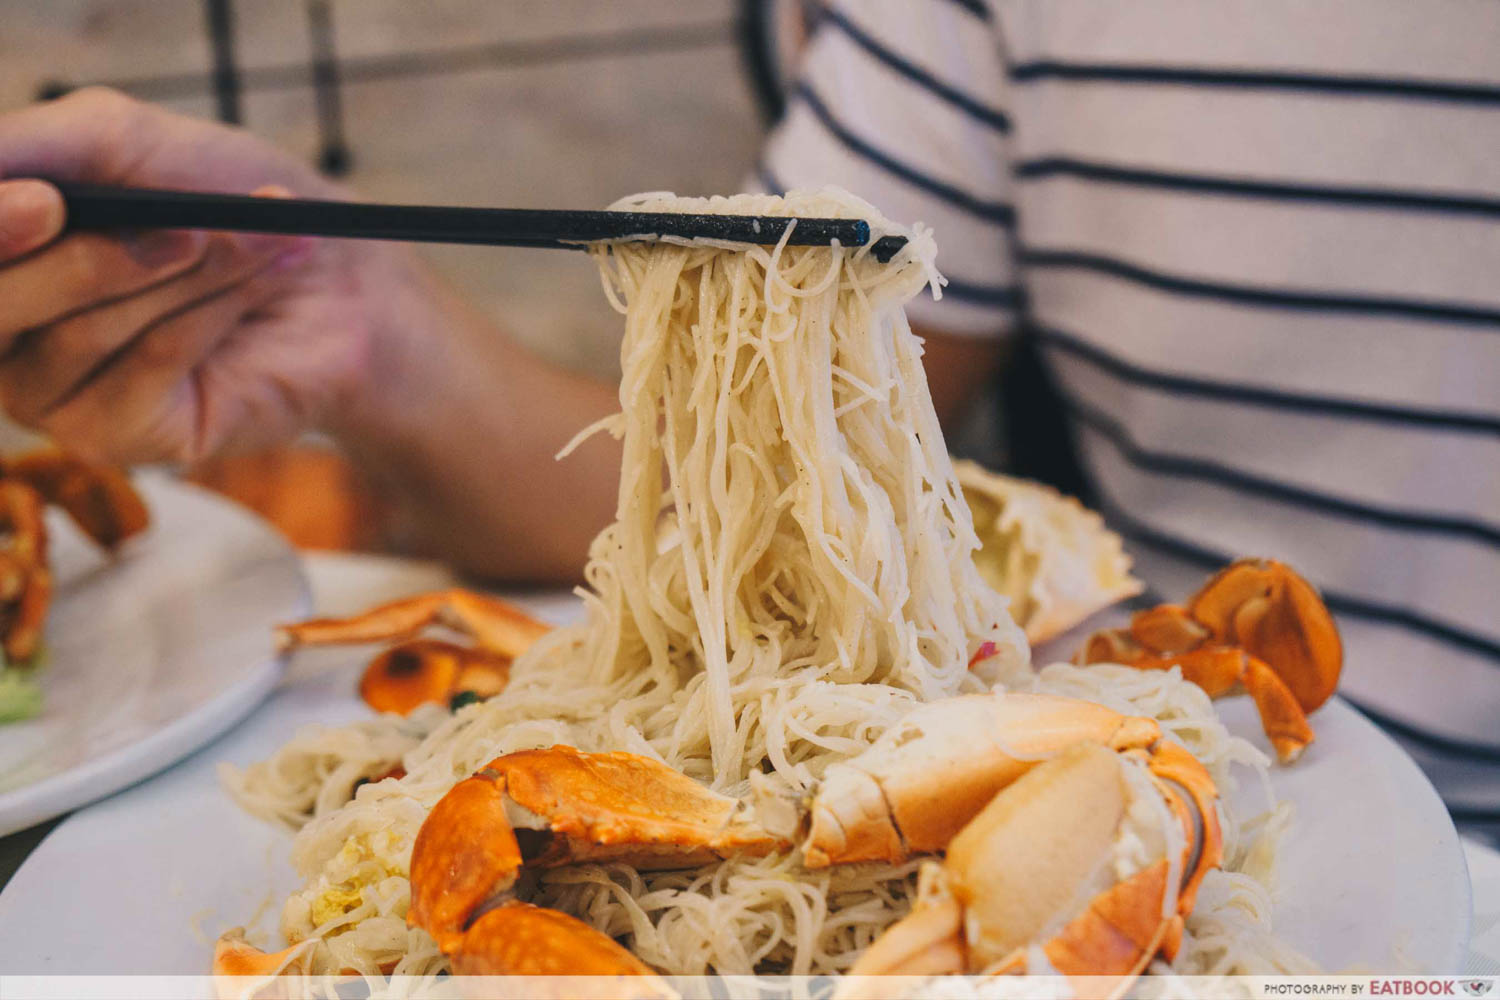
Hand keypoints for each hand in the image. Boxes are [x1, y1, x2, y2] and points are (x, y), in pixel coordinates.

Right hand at [0, 88, 400, 464]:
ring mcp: (51, 395)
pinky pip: (146, 366)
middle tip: (187, 229)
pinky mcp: (119, 438)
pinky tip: (255, 286)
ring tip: (250, 240)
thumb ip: (29, 147)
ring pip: (80, 331)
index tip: (47, 204)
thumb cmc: (225, 194)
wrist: (340, 274)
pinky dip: (208, 314)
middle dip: (98, 257)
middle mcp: (0, 333)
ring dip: (180, 275)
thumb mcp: (120, 141)